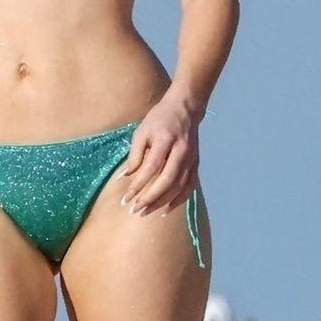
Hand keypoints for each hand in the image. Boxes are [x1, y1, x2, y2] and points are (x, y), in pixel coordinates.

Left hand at [118, 91, 199, 217]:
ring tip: (146, 212)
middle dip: (150, 198)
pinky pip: (189, 187)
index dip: (137, 185)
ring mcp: (191, 159)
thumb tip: (125, 177)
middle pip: (167, 180)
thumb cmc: (159, 119)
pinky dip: (178, 200)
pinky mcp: (196, 164)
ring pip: (179, 186)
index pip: (151, 168)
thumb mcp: (142, 132)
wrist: (185, 108)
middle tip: (135, 210)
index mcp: (165, 140)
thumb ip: (134, 155)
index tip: (126, 199)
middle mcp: (181, 151)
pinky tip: (166, 209)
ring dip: (162, 202)